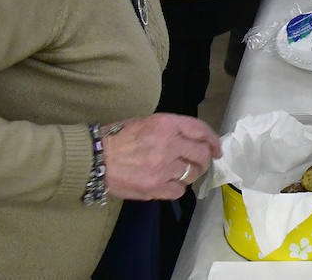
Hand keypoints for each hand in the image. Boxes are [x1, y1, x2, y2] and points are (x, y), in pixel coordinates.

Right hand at [101, 113, 221, 200]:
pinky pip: (178, 191)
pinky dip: (178, 188)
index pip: (199, 130)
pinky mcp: (154, 188)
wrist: (95, 160)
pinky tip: (169, 184)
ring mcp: (162, 168)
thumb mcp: (145, 122)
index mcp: (166, 124)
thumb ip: (170, 128)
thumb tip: (190, 138)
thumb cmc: (117, 138)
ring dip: (190, 174)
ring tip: (181, 173)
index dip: (213, 140)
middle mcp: (168, 145)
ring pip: (191, 174)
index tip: (217, 149)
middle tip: (200, 163)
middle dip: (204, 160)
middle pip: (201, 155)